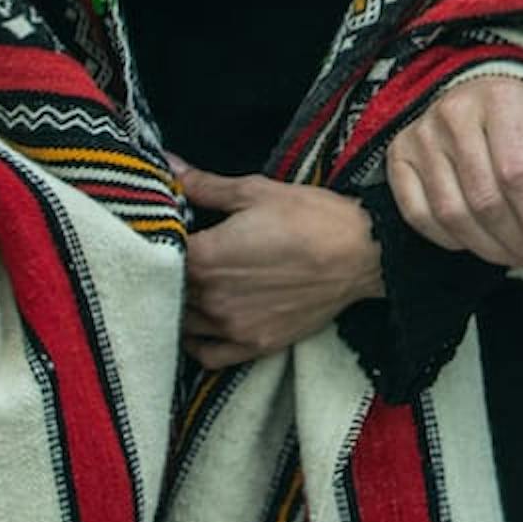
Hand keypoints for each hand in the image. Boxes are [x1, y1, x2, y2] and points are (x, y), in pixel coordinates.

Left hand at [176, 159, 384, 368]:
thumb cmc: (312, 217)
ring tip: (198, 284)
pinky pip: (207, 355)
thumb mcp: (255, 191)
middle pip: (167, 289)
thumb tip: (168, 166)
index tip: (172, 227)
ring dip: (181, 304)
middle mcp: (210, 298)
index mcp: (205, 257)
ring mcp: (231, 327)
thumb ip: (204, 185)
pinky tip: (205, 321)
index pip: (159, 252)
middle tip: (189, 253)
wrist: (363, 254)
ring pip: (182, 322)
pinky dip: (198, 341)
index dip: (162, 237)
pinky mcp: (254, 345)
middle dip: (171, 270)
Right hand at [385, 76, 522, 273]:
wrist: (483, 99)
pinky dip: (453, 240)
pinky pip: (420, 217)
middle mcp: (455, 113)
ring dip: (490, 249)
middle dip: (520, 243)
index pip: (519, 175)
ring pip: (453, 215)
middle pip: (486, 200)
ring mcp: (421, 135)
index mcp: (502, 100)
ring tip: (517, 254)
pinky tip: (479, 240)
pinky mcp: (398, 156)